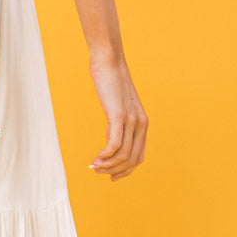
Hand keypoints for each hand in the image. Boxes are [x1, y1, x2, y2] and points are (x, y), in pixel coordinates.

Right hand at [88, 53, 147, 180]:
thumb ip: (119, 121)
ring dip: (107, 165)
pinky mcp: (119, 116)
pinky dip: (105, 156)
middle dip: (115, 171)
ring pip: (123, 156)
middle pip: (132, 160)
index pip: (139, 157)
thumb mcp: (118, 105)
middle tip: (97, 171)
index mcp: (142, 124)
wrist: (109, 61)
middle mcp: (141, 124)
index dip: (125, 171)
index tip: (110, 175)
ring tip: (94, 166)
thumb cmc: (110, 80)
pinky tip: (96, 158)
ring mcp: (131, 121)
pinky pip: (114, 145)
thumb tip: (111, 135)